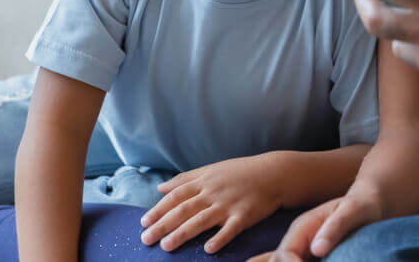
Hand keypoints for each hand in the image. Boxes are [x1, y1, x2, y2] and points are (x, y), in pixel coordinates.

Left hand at [139, 154, 281, 253]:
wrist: (275, 173)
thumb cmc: (242, 172)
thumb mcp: (212, 169)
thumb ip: (186, 179)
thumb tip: (160, 187)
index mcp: (205, 181)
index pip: (176, 196)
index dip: (159, 209)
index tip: (144, 222)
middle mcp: (214, 192)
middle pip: (184, 209)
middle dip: (163, 225)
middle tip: (146, 239)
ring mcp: (229, 204)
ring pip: (201, 220)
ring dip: (182, 233)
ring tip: (166, 246)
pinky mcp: (245, 215)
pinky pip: (230, 228)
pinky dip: (219, 238)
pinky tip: (208, 249)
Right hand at [256, 187, 383, 260]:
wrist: (367, 204)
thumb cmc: (361, 206)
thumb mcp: (351, 212)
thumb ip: (335, 228)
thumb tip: (316, 250)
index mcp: (302, 227)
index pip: (285, 253)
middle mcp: (297, 239)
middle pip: (278, 261)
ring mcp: (301, 250)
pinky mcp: (309, 258)